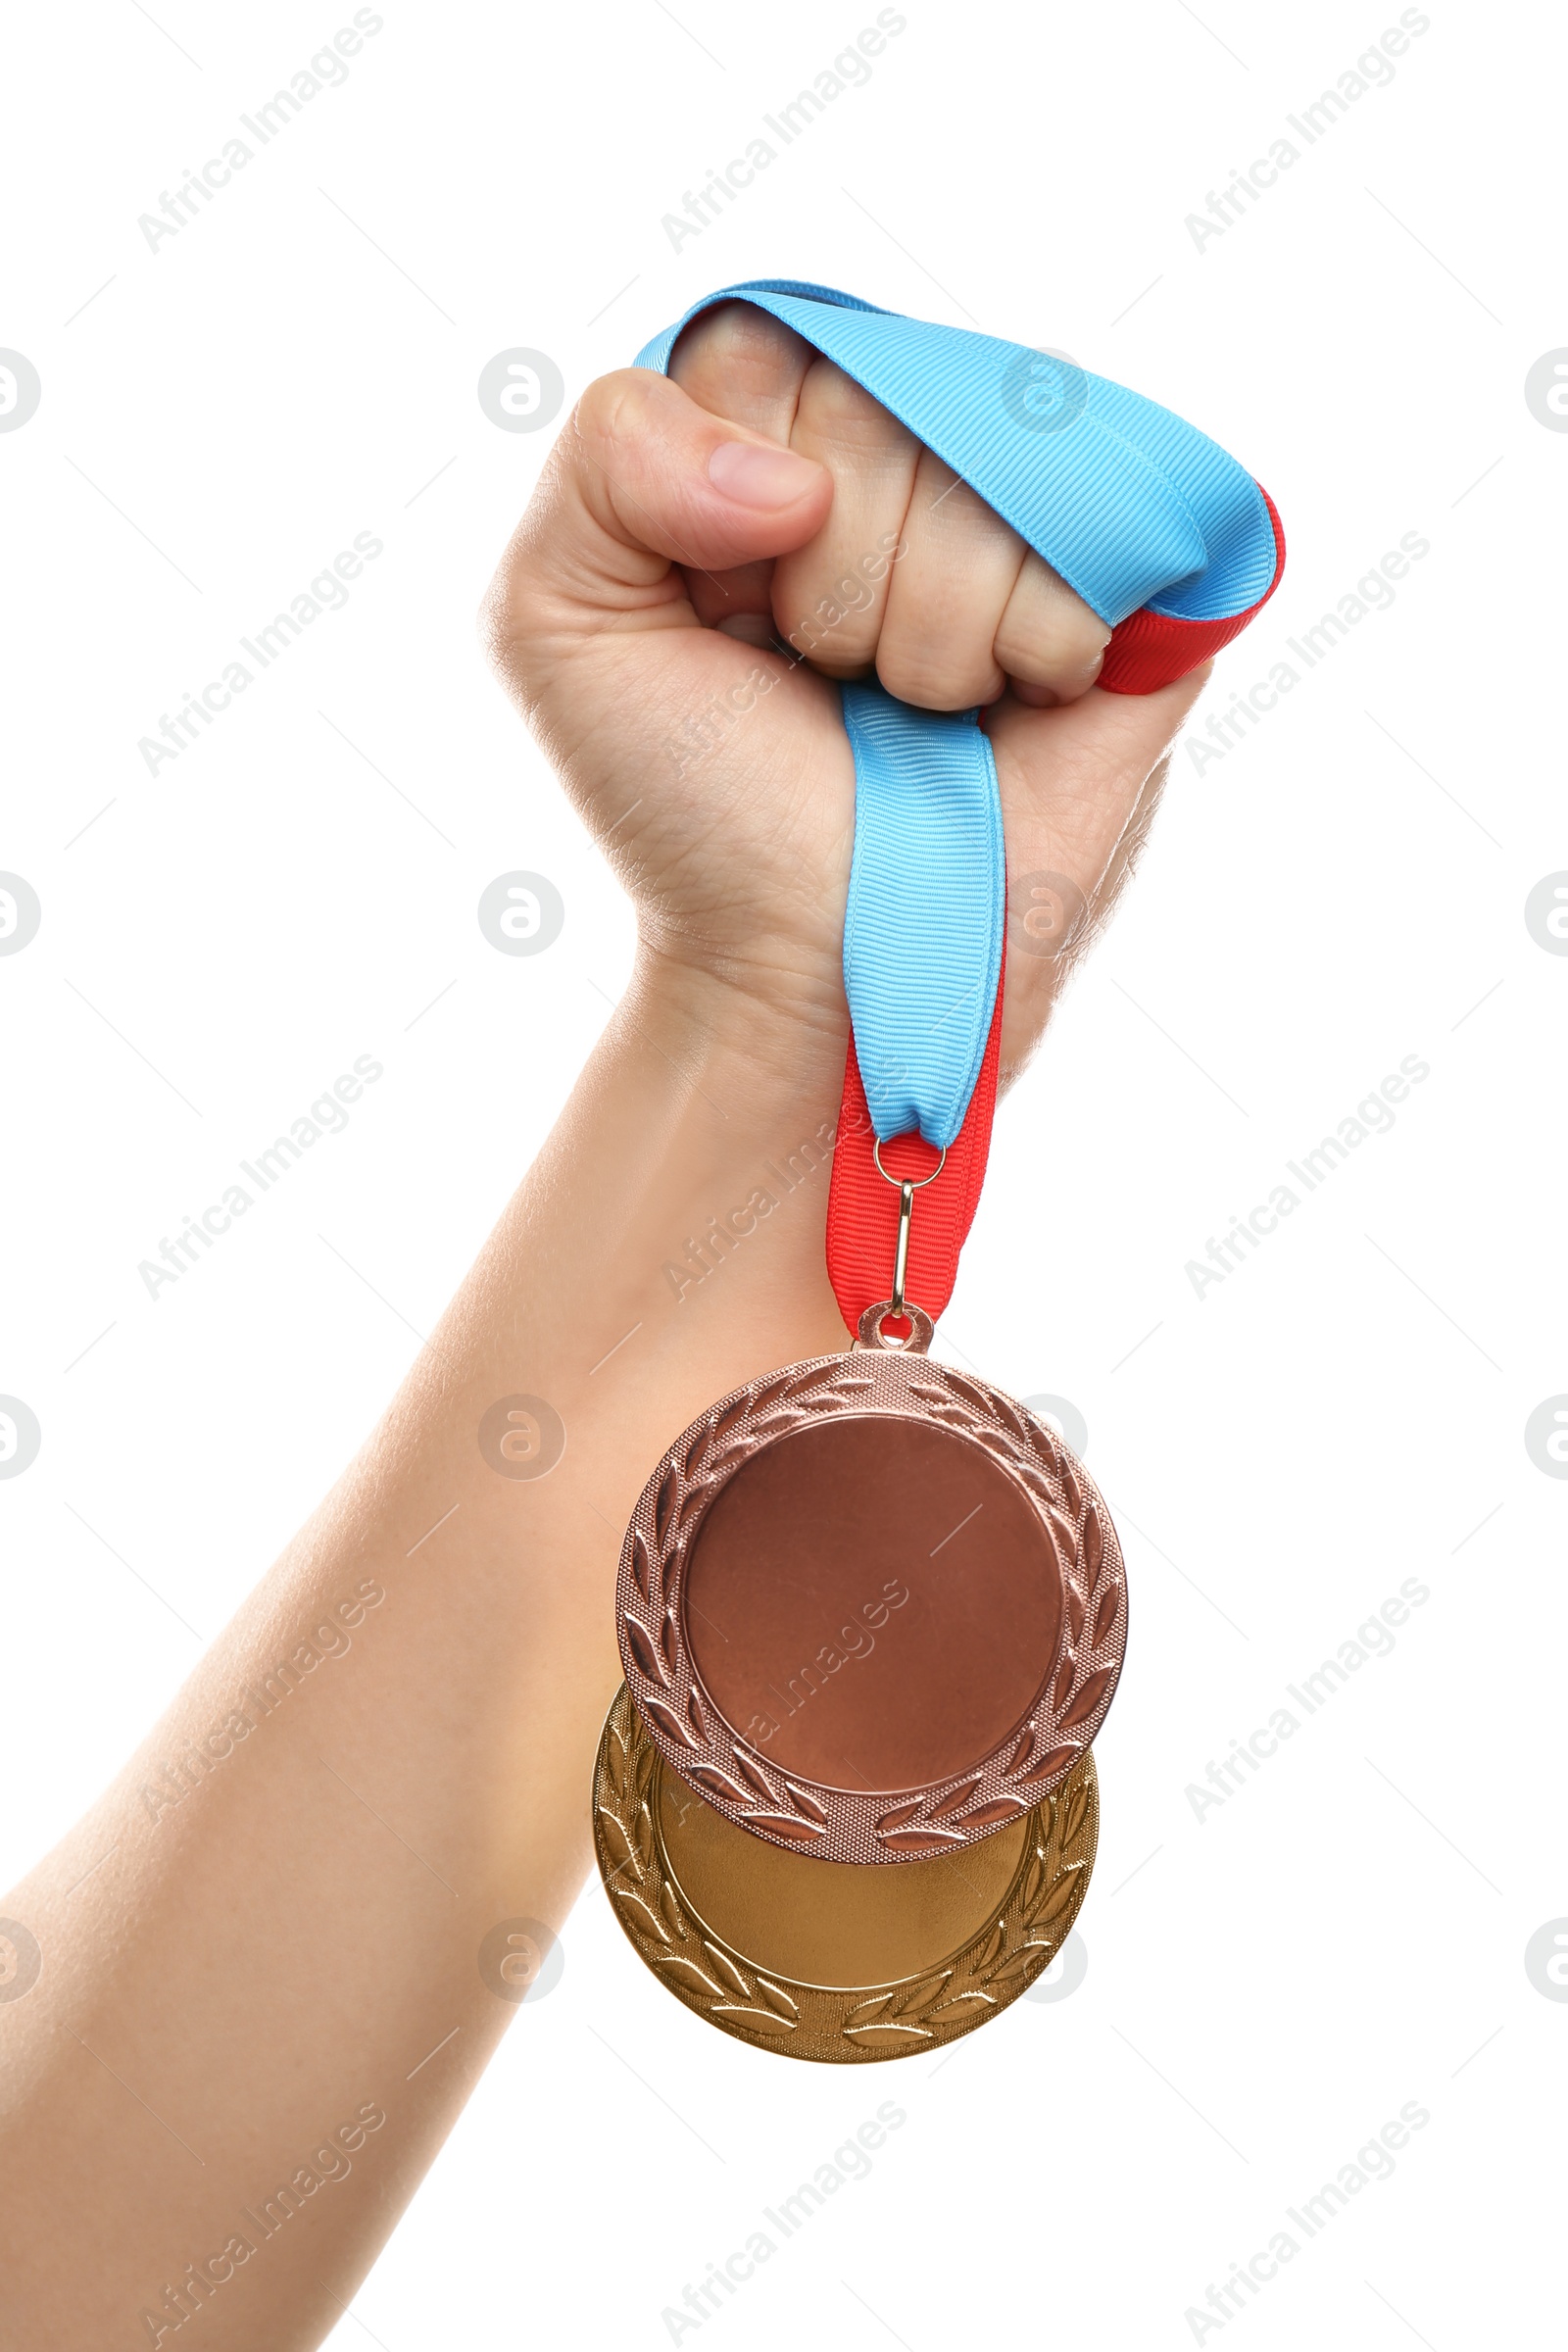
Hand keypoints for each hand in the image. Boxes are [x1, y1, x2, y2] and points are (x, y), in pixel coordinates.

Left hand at [482, 299, 1209, 1086]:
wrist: (809, 965)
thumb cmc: (693, 805)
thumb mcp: (559, 622)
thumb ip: (605, 453)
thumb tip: (793, 477)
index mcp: (782, 423)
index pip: (768, 348)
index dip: (731, 500)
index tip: (724, 614)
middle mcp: (919, 441)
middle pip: (891, 403)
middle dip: (832, 585)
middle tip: (825, 678)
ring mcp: (1039, 508)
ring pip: (998, 474)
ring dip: (931, 636)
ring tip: (913, 709)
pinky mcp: (1146, 584)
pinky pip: (1111, 535)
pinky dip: (1038, 647)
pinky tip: (1008, 706)